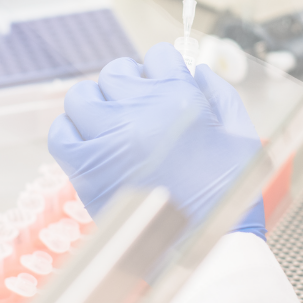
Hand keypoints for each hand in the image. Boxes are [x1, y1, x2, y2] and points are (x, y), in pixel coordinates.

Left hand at [48, 43, 265, 238]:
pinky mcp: (88, 171)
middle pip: (116, 72)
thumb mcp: (241, 133)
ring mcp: (108, 140)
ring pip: (82, 97)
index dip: (162, 68)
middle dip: (129, 83)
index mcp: (178, 98)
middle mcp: (139, 113)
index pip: (158, 55)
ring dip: (96, 103)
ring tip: (110, 121)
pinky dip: (70, 131)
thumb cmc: (228, 194)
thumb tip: (197, 71)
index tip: (162, 82)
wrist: (207, 247)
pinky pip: (60, 134)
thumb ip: (218, 94)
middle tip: (138, 106)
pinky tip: (88, 141)